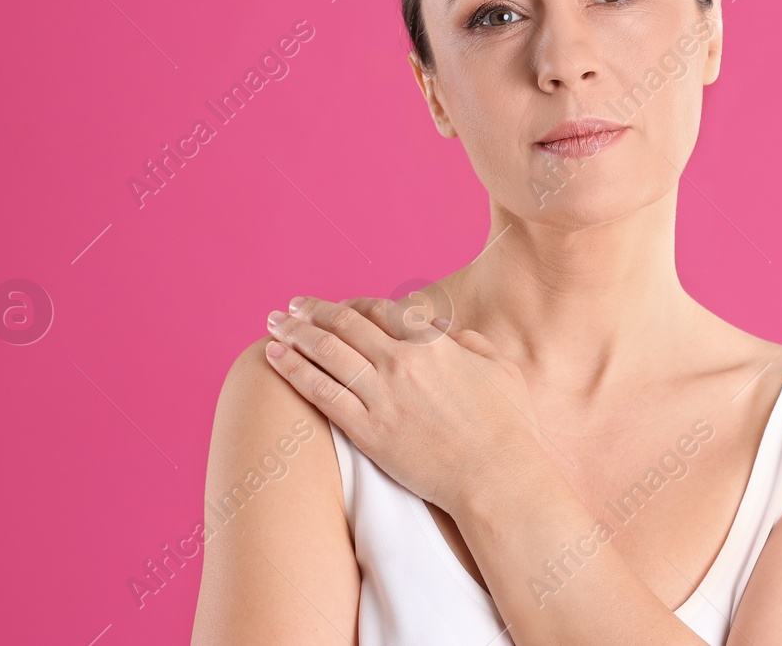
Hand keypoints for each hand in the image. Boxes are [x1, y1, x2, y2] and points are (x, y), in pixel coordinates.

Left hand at [262, 293, 544, 515]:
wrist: (496, 476)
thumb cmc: (508, 426)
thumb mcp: (500, 368)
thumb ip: (472, 343)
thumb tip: (453, 335)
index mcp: (432, 343)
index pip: (381, 311)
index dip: (353, 304)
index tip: (337, 306)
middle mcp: (401, 362)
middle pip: (344, 324)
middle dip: (312, 311)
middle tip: (291, 306)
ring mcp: (381, 395)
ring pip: (325, 352)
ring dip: (294, 333)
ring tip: (273, 325)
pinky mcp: (367, 430)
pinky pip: (321, 392)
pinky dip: (294, 370)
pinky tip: (275, 358)